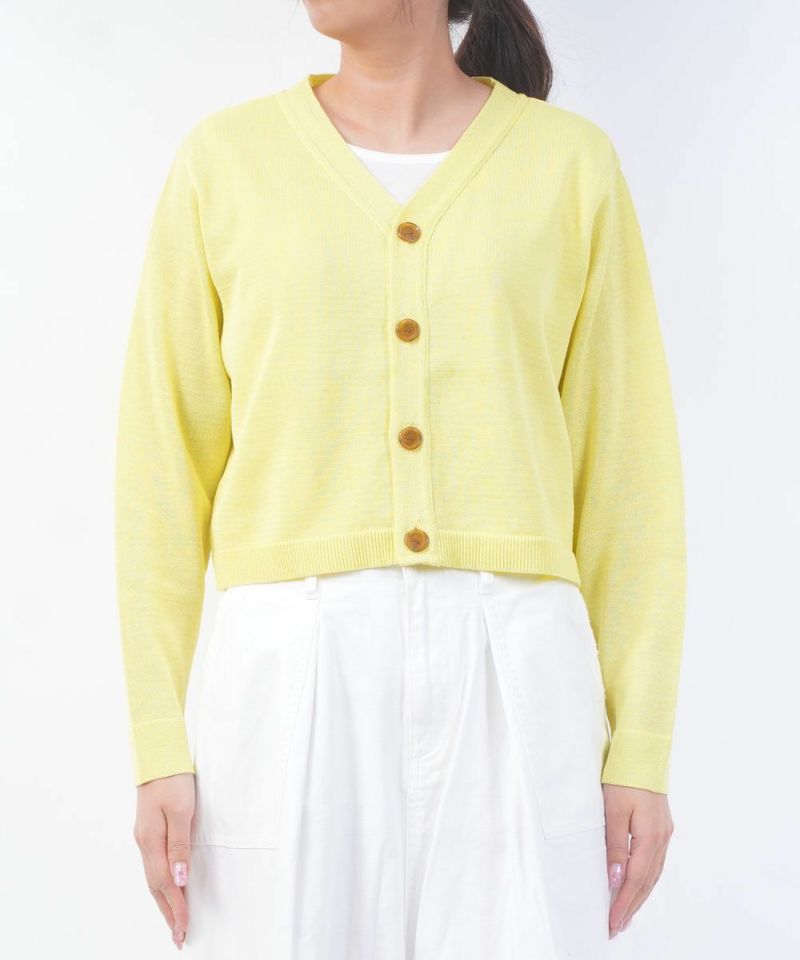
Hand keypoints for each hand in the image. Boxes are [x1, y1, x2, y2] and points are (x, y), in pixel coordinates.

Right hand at [133, 772, 194, 949]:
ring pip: (153, 876)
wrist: (158, 752)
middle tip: (179, 936)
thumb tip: (179, 878)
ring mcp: (145, 835)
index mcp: (151, 840)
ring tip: (174, 920)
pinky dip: (160, 882)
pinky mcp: (150, 828)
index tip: (184, 929)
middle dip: (167, 912)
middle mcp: (145, 842)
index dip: (175, 908)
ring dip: (164, 900)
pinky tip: (167, 887)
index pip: (164, 884)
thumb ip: (180, 845)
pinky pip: (154, 864)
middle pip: (155, 886)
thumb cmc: (172, 777)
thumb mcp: (181, 809)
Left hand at [603, 783, 673, 938]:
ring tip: (625, 914)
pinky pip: (655, 862)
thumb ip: (614, 846)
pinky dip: (645, 879)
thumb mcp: (613, 810)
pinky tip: (638, 885)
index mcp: (650, 836)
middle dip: (631, 906)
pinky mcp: (662, 827)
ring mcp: (665, 833)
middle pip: (646, 881)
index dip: (623, 903)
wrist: (642, 752)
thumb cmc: (623, 777)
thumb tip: (615, 879)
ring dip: (639, 895)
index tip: (612, 922)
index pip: (635, 879)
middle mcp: (662, 838)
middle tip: (616, 926)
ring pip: (653, 874)